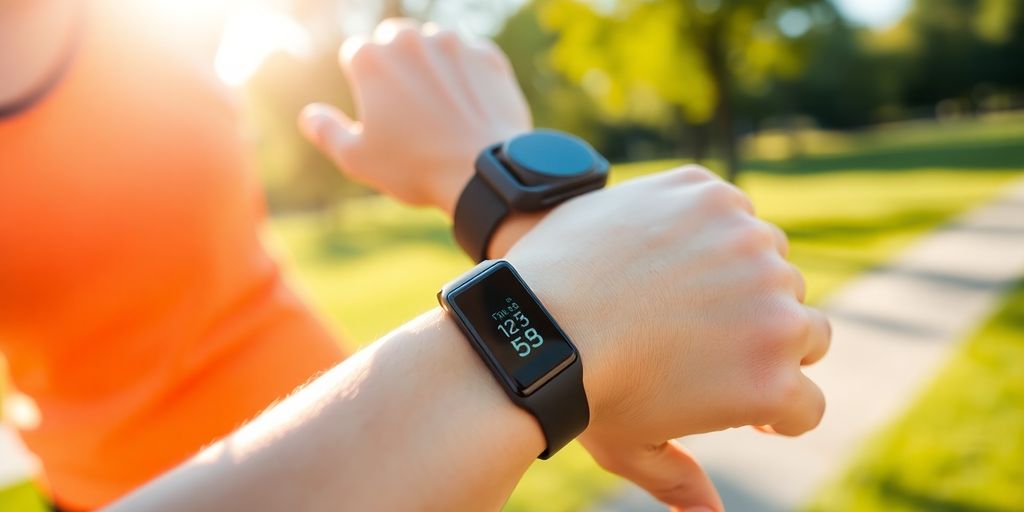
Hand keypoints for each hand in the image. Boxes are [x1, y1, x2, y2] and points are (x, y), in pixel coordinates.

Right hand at [299, 19, 531, 214]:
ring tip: (439, 106)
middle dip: (395, 64)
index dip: (361, 81)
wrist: (481, 171)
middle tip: (405, 104)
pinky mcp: (487, 56)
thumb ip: (326, 131)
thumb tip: (309, 116)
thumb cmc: (414, 167)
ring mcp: (453, 44)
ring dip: (432, 64)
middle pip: (394, 38)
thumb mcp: (356, 158)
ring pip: (434, 43)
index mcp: (371, 58)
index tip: (375, 108)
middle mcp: (410, 39)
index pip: (355, 53)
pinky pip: (470, 57)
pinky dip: (467, 75)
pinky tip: (468, 106)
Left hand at [506, 166, 830, 510]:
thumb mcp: (634, 450)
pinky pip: (731, 209)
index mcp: (773, 382)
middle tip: (708, 336)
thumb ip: (682, 482)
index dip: (772, 404)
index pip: (808, 400)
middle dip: (767, 338)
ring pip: (771, 262)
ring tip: (678, 288)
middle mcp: (778, 311)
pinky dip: (705, 224)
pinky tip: (661, 246)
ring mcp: (748, 246)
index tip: (744, 398)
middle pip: (805, 328)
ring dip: (741, 275)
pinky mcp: (711, 195)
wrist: (535, 318)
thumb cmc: (583, 391)